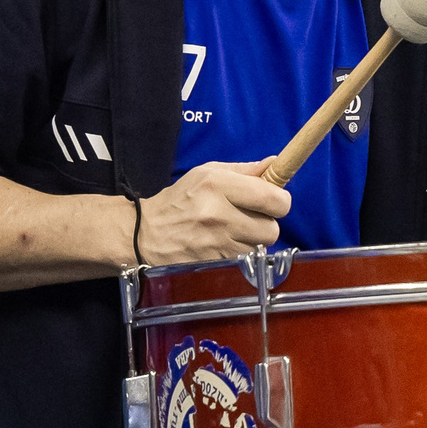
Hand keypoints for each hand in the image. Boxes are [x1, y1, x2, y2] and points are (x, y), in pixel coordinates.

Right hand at [136, 160, 290, 262]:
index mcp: (218, 185)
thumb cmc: (181, 199)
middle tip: (250, 219)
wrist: (146, 233)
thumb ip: (244, 170)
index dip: (280, 201)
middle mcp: (218, 214)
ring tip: (232, 232)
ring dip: (252, 241)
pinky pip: (244, 261)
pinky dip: (240, 254)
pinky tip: (223, 245)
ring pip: (259, 248)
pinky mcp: (213, 264)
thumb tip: (275, 163)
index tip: (274, 201)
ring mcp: (216, 243)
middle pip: (272, 229)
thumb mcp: (207, 173)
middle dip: (266, 224)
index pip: (272, 198)